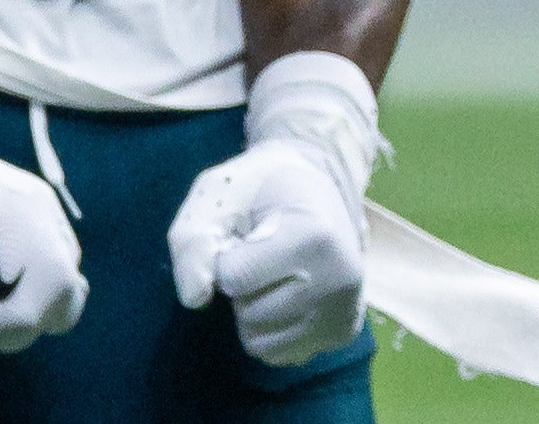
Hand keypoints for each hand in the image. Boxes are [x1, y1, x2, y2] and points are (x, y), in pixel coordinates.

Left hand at [169, 52, 377, 367]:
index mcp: (314, 237)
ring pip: (261, 343)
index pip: (233, 278)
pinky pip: (281, 355)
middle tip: (263, 254)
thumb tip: (195, 299)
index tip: (248, 233)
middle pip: (248, 316)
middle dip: (243, 287)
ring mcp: (345, 310)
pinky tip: (288, 294)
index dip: (226, 256)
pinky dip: (273, 330)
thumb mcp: (216, 197)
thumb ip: (192, 244)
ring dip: (255, 312)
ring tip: (276, 274)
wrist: (319, 183)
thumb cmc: (262, 188)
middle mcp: (339, 280)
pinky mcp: (344, 332)